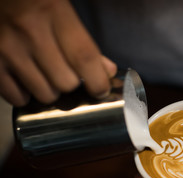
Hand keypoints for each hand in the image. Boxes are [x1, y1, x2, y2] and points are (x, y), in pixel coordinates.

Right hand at [0, 0, 116, 105]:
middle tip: (68, 72)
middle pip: (66, 82)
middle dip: (73, 83)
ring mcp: (6, 47)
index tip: (102, 90)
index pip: (84, 57)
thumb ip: (84, 38)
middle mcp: (29, 30)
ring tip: (47, 74)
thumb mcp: (60, 6)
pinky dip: (26, 95)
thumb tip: (107, 70)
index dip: (98, 81)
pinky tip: (28, 80)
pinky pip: (16, 97)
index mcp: (53, 11)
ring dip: (51, 90)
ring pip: (44, 93)